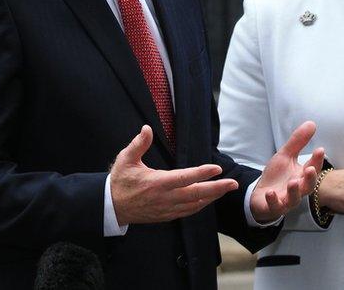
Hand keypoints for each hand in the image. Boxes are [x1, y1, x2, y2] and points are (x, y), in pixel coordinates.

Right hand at [110, 125, 238, 224]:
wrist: (110, 207)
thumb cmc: (120, 181)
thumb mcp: (126, 159)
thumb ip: (138, 144)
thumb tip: (147, 128)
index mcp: (157, 183)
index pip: (185, 178)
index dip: (202, 173)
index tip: (217, 168)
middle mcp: (165, 198)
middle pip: (196, 194)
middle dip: (217, 189)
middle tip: (233, 184)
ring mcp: (166, 209)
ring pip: (195, 205)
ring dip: (211, 197)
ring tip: (225, 189)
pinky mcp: (166, 215)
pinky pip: (187, 212)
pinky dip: (200, 206)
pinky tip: (208, 200)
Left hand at [250, 121, 324, 223]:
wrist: (261, 195)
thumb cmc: (277, 176)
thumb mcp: (285, 155)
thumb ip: (298, 141)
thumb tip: (312, 123)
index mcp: (301, 176)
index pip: (313, 168)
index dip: (317, 160)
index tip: (320, 149)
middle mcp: (297, 189)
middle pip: (308, 186)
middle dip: (310, 178)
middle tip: (310, 169)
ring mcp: (286, 200)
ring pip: (294, 199)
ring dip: (294, 191)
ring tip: (293, 182)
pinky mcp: (273, 207)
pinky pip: (275, 206)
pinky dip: (273, 200)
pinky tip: (270, 193)